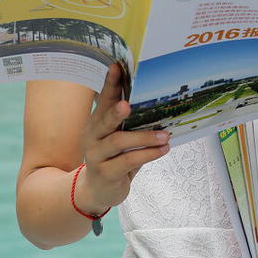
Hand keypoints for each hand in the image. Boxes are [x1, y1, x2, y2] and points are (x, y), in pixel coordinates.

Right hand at [77, 63, 170, 214]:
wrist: (97, 191)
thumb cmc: (113, 157)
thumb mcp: (118, 136)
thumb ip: (129, 121)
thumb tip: (156, 99)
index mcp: (96, 123)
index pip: (103, 100)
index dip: (110, 84)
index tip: (116, 67)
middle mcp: (92, 136)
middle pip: (104, 120)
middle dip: (116, 112)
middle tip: (129, 105)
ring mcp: (96, 155)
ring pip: (118, 142)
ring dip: (144, 138)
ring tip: (165, 135)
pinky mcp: (106, 173)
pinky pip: (127, 161)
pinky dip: (147, 155)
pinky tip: (162, 150)